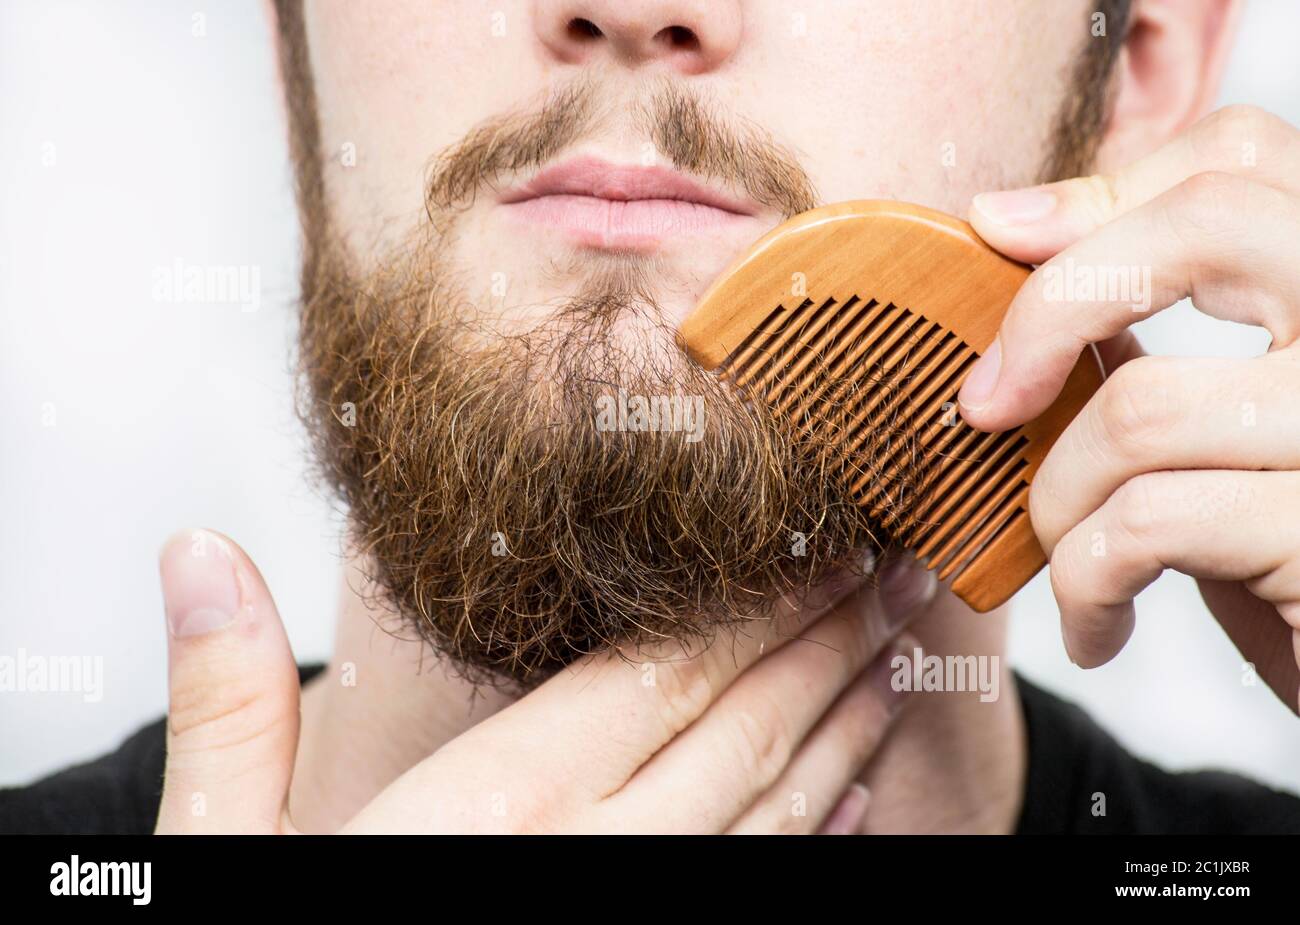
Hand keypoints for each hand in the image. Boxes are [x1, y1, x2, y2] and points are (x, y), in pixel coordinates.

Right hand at [153, 529, 931, 833]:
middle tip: (884, 573)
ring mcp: (643, 917)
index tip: (809, 549)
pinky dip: (823, 834)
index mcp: (484, 817)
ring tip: (889, 652)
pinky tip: (859, 792)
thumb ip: (232, 708)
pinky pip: (767, 887)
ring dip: (841, 724)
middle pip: (731, 730)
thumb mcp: (223, 858)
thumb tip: (199, 552)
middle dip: (818, 644)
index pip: (647, 680)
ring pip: (772, 809)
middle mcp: (586, 867)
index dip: (743, 609)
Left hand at [959, 105, 1299, 712]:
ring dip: (1058, 499)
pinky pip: (1146, 523)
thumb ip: (1153, 328)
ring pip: (1142, 405)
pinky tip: (1095, 625)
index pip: (1244, 158)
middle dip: (1052, 307)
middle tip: (985, 404)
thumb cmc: (1273, 555)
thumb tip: (1012, 221)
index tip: (1000, 235)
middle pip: (1207, 224)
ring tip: (1066, 556)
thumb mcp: (1220, 424)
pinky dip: (1083, 581)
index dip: (1106, 188)